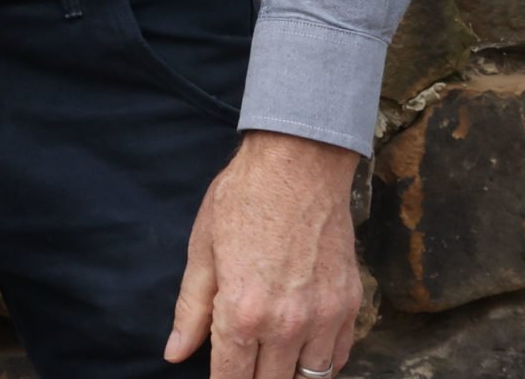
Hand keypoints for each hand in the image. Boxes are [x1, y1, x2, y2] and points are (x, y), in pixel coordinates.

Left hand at [165, 131, 363, 377]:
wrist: (298, 166)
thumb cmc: (242, 201)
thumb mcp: (202, 251)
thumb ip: (191, 310)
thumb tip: (174, 353)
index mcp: (244, 314)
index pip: (232, 378)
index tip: (220, 378)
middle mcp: (288, 326)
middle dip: (253, 378)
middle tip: (243, 360)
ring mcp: (325, 318)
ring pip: (310, 378)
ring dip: (287, 372)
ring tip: (270, 356)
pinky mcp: (350, 306)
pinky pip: (337, 357)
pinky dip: (319, 360)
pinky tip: (301, 348)